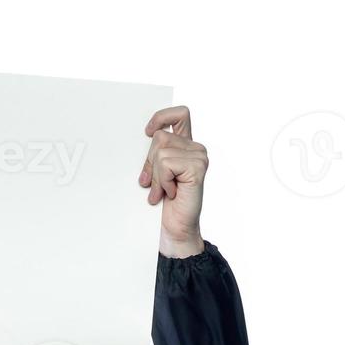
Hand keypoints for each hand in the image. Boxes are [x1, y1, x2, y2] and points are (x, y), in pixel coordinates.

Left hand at [138, 105, 206, 258]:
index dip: (162, 116)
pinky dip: (162, 181)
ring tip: (164, 191)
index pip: (179, 114)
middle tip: (152, 184)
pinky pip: (166, 163)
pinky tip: (171, 192)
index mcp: (186, 146)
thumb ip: (155, 156)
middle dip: (149, 162)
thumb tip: (145, 137)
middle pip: (160, 136)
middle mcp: (195, 149)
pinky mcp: (198, 167)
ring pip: (161, 151)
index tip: (146, 131)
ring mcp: (199, 157)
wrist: (174, 229)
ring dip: (156, 176)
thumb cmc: (165, 205)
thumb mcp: (154, 175)